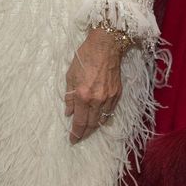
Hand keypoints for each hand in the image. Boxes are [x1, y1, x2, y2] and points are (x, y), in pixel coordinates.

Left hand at [64, 27, 122, 144]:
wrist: (106, 46)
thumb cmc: (85, 57)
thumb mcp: (70, 75)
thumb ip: (69, 96)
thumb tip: (68, 112)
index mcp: (83, 95)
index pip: (79, 120)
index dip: (75, 132)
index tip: (72, 139)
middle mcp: (97, 100)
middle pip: (91, 124)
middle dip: (84, 133)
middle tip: (78, 138)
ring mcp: (109, 98)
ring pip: (102, 120)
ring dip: (94, 127)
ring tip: (87, 131)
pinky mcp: (117, 94)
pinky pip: (110, 111)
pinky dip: (103, 117)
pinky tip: (98, 119)